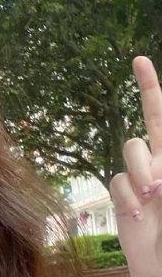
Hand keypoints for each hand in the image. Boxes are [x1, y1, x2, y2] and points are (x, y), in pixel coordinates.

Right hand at [110, 56, 161, 276]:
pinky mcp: (122, 194)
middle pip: (149, 123)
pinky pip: (120, 181)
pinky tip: (140, 214)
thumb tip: (155, 172)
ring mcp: (137, 177)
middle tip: (142, 78)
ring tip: (154, 196)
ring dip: (144, 170)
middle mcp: (157, 161)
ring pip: (133, 149)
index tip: (141, 61)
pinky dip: (130, 197)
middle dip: (147, 95)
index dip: (152, 90)